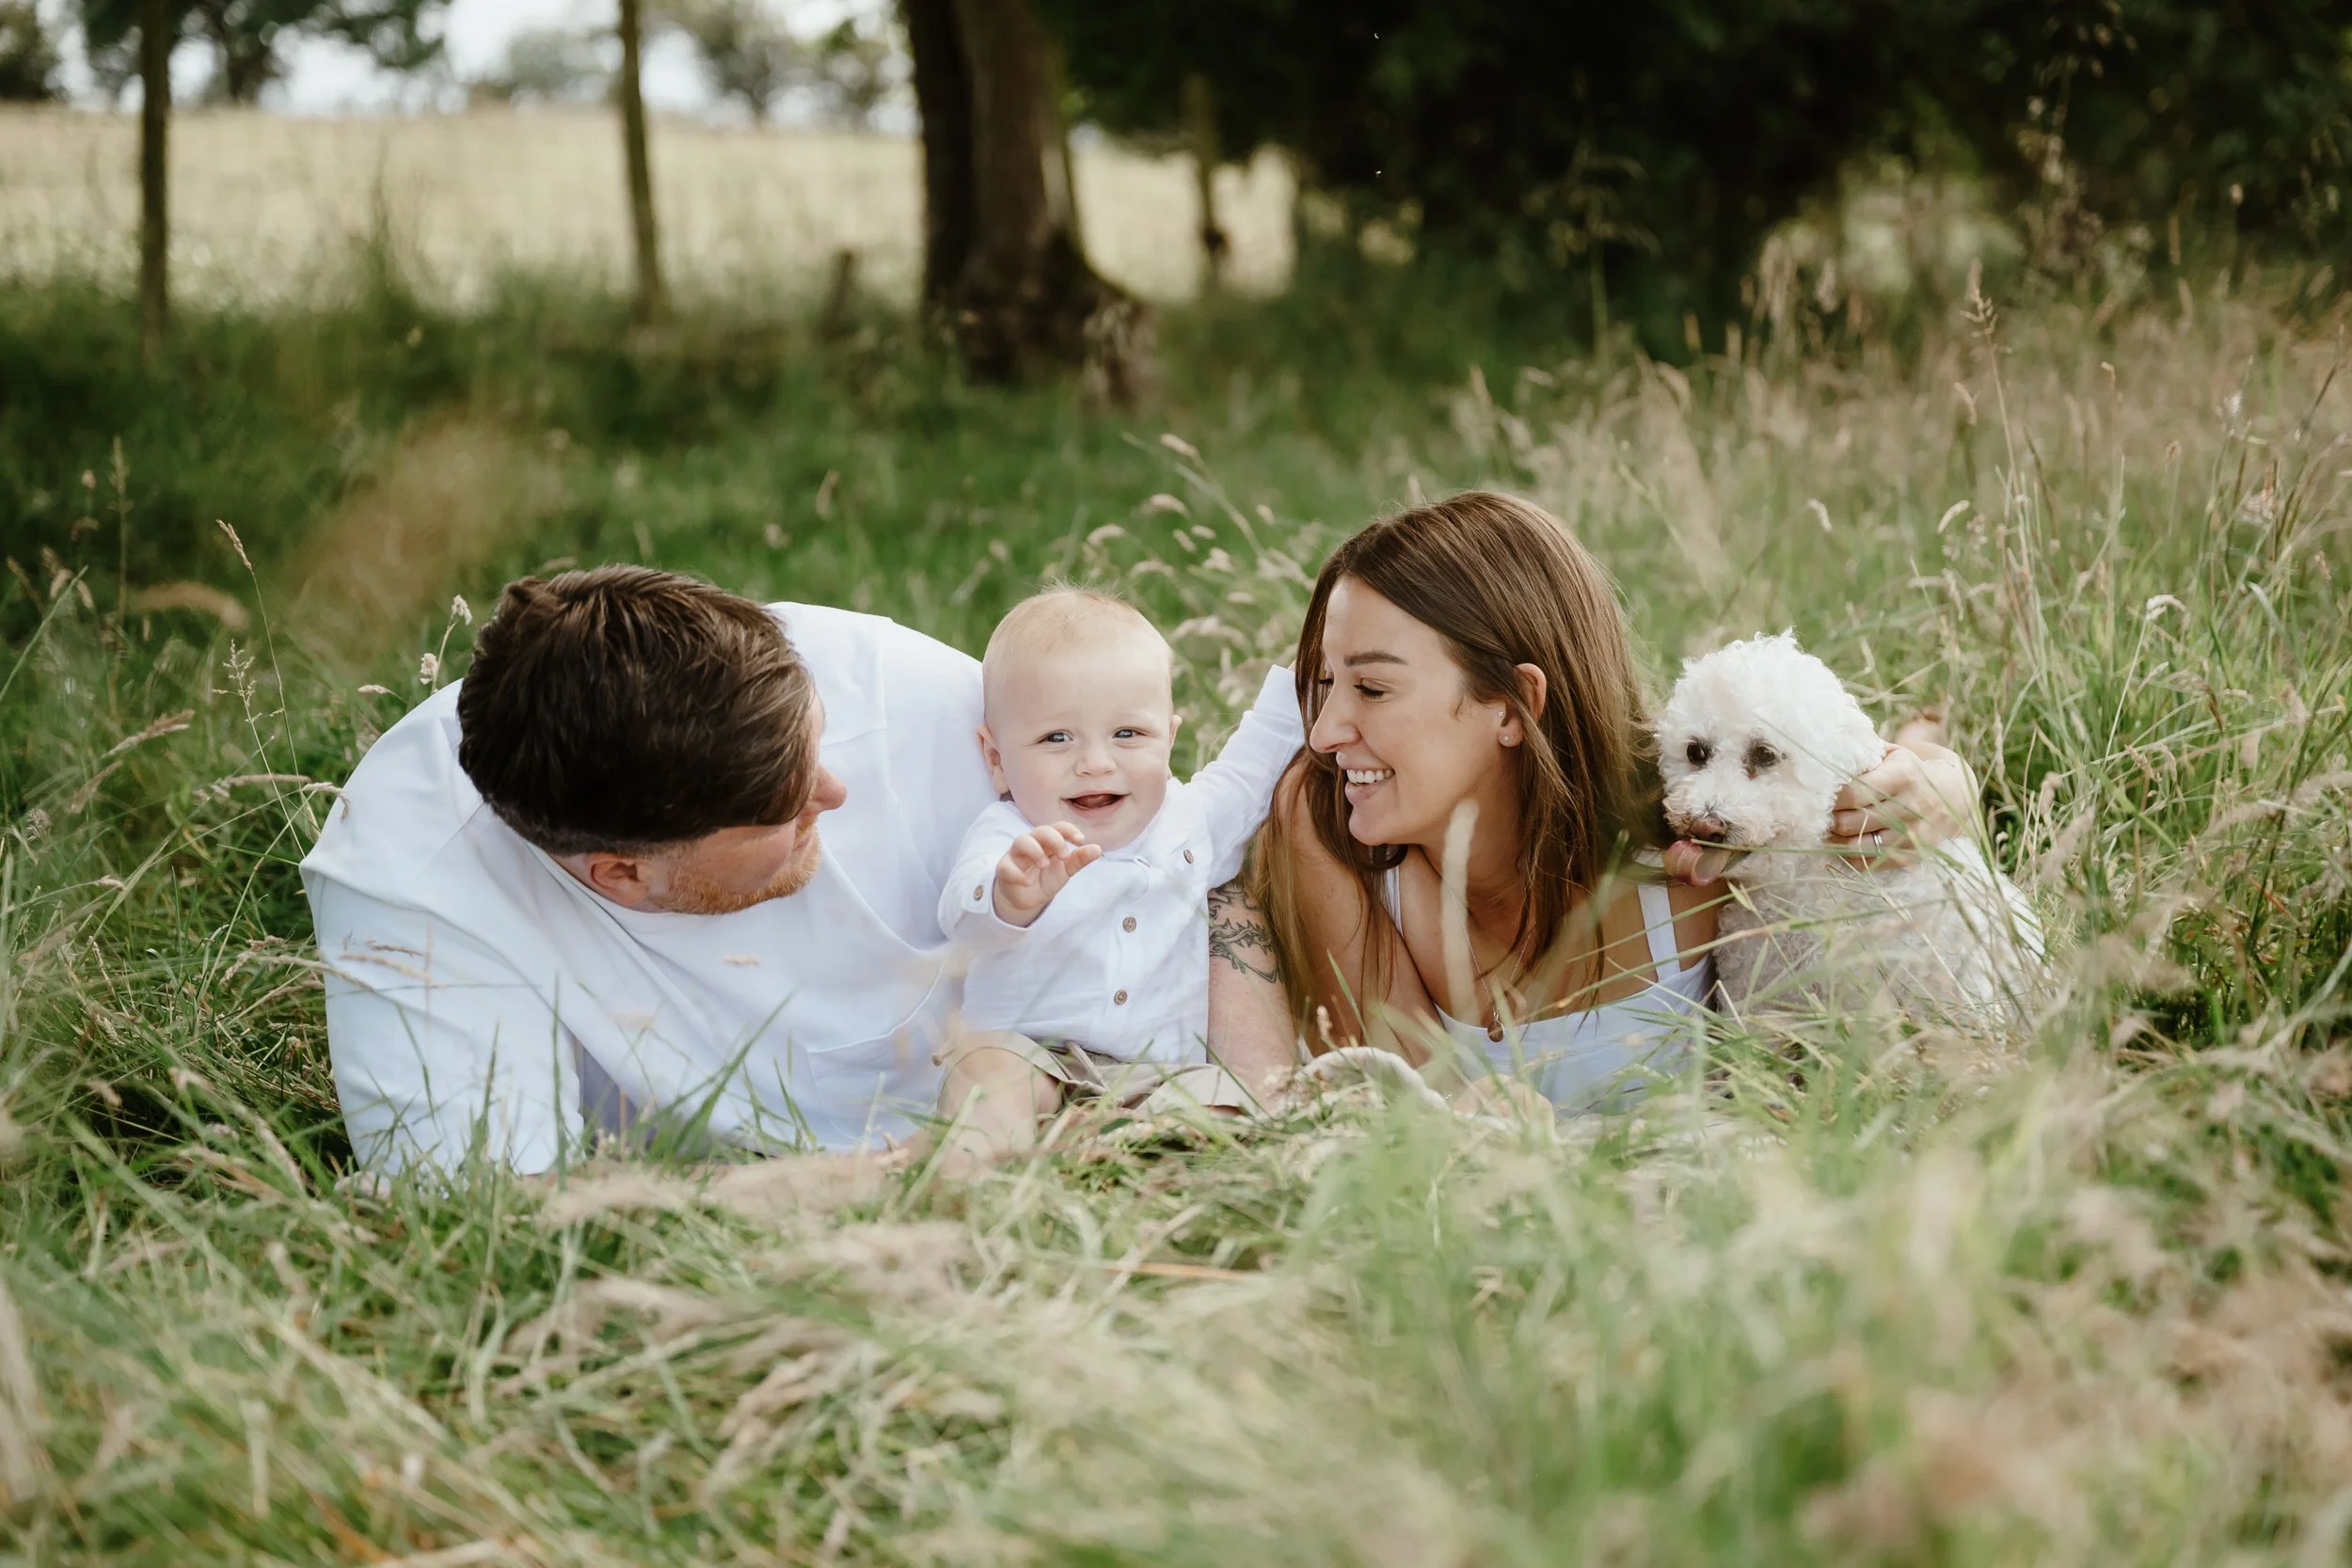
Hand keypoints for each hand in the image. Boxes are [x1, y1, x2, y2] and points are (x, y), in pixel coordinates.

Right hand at [992, 821, 1101, 925]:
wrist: (1027, 898)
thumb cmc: (1045, 877)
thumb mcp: (1065, 870)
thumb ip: (1079, 859)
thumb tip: (1098, 849)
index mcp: (1048, 841)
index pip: (1058, 827)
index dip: (1068, 830)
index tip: (1080, 840)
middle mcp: (1032, 843)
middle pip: (1039, 830)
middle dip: (1053, 839)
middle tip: (1064, 856)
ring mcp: (1016, 855)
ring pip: (1021, 842)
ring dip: (1035, 851)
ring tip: (1045, 865)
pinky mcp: (1004, 869)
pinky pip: (1007, 867)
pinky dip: (1017, 873)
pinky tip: (1027, 882)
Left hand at [1828, 738, 1977, 865]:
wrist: (1954, 795)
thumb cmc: (1911, 771)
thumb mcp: (1894, 755)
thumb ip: (1865, 755)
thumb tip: (1826, 758)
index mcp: (1903, 776)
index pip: (1853, 793)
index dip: (1831, 798)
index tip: (1821, 796)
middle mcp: (1911, 805)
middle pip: (1851, 822)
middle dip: (1829, 820)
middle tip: (1820, 816)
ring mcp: (1913, 833)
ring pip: (1858, 846)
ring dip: (1835, 841)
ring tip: (1828, 832)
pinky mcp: (1913, 854)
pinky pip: (1871, 862)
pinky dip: (1851, 858)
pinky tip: (1843, 847)